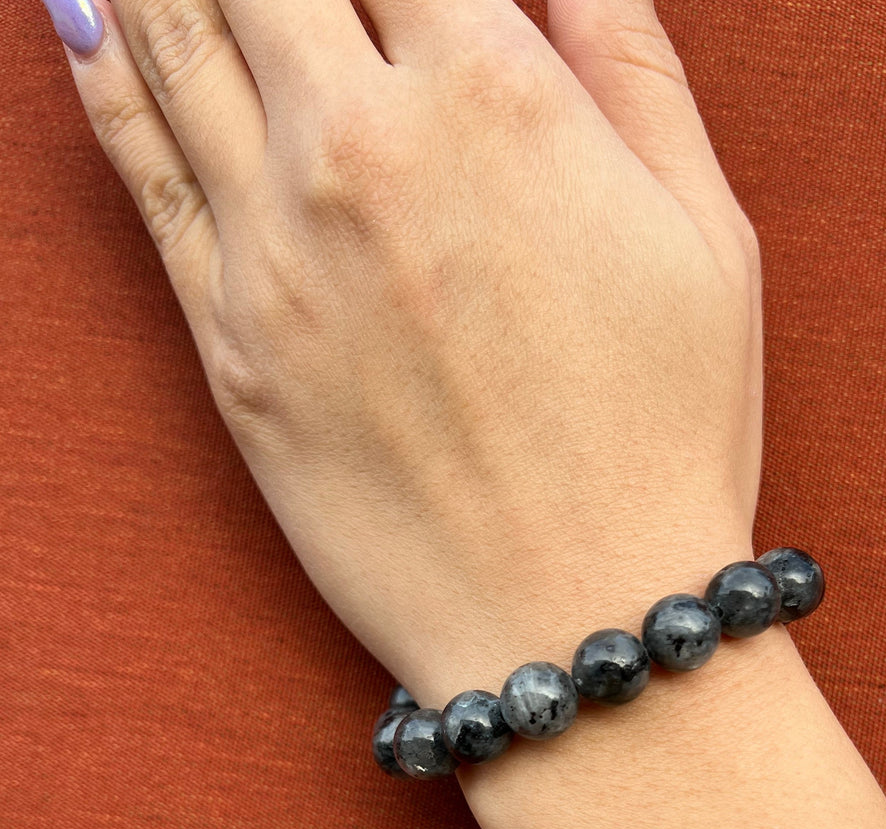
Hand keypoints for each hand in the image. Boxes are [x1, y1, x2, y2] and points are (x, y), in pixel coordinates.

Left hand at [59, 0, 761, 704]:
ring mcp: (277, 247)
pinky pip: (138, 171)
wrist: (576, 616)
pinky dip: (100, 74)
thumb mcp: (707, 235)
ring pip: (170, 35)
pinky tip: (82, 19)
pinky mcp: (228, 343)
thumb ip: (632, 67)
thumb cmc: (664, 436)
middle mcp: (366, 150)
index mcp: (499, 99)